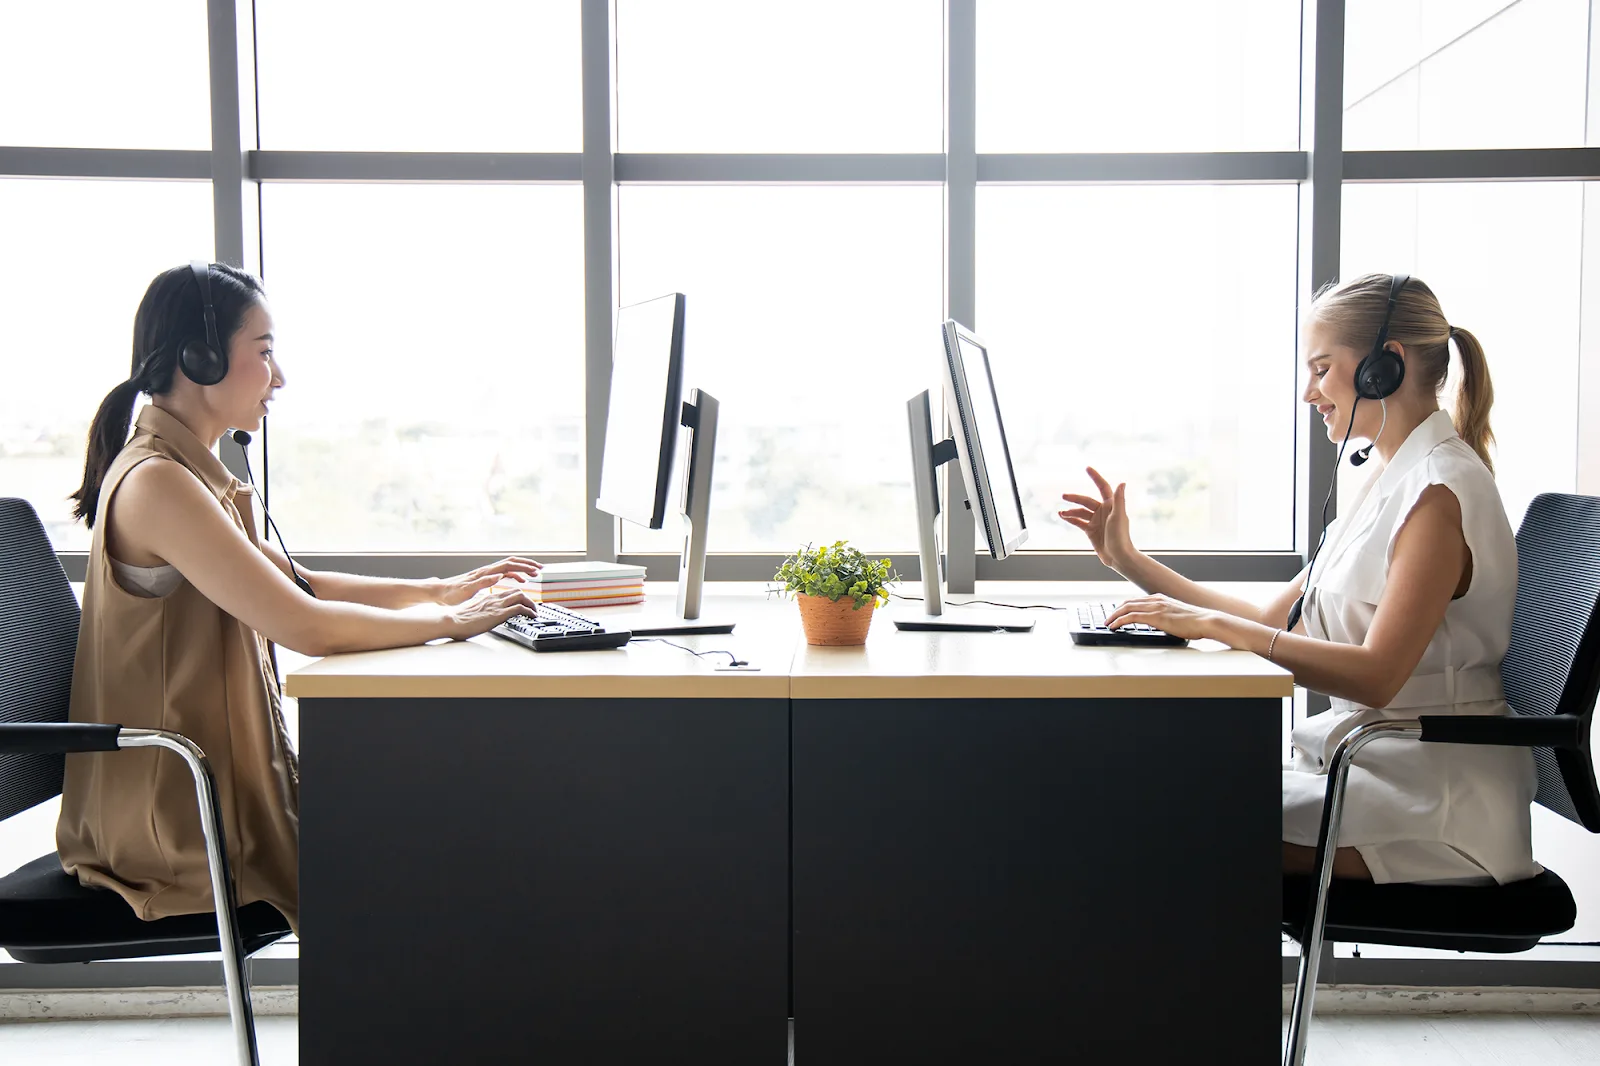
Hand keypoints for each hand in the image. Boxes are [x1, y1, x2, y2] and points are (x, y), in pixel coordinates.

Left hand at [434, 557, 543, 605]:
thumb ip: (483, 583)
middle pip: (512, 562)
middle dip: (528, 564)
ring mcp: (486, 573)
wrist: (438, 593)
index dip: (525, 566)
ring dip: (523, 569)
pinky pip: (504, 573)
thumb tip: (499, 576)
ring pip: (509, 566)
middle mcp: (487, 571)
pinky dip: (515, 575)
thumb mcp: (467, 591)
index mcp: (486, 573)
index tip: (537, 570)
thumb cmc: (451, 595)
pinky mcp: (484, 578)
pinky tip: (519, 581)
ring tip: (534, 574)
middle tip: (541, 569)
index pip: (510, 565)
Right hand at [442, 584, 542, 639]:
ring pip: (521, 596)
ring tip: (535, 612)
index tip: (524, 603)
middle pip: (517, 591)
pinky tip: (532, 616)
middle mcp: (494, 598)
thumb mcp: (474, 613)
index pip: (507, 592)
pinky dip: (529, 611)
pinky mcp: (499, 613)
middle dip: (528, 598)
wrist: (452, 621)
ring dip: (531, 603)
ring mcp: (497, 604)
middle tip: (533, 607)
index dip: (518, 597)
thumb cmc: (458, 620)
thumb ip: (483, 611)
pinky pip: (520, 608)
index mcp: (488, 597)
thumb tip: (486, 617)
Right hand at [1058, 466, 1134, 569]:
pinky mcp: (1091, 530)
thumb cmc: (1121, 536)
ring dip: (1071, 511)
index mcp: (1111, 505)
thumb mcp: (1119, 516)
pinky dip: (1070, 518)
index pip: (1103, 487)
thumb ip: (1119, 500)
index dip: (1095, 477)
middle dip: (1075, 498)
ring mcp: (1096, 520)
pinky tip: (1062, 516)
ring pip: (1080, 511)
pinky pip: (1078, 521)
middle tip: (1064, 496)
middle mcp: (1103, 511)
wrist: (1118, 557)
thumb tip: (1122, 483)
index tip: (1087, 468)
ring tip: (1061, 513)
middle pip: (1087, 500)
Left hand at [1103, 594, 1217, 640]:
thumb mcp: (1177, 615)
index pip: (1137, 600)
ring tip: (1108, 623)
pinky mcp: (1155, 616)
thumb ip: (1167, 616)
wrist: (1207, 621)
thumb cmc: (1196, 621)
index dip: (1124, 606)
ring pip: (1126, 608)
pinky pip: (1131, 617)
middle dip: (1116, 610)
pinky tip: (1114, 627)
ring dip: (1114, 616)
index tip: (1117, 612)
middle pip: (1128, 602)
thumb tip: (1162, 623)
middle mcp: (1156, 600)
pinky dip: (1119, 621)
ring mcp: (1155, 607)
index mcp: (1161, 598)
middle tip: (1108, 618)